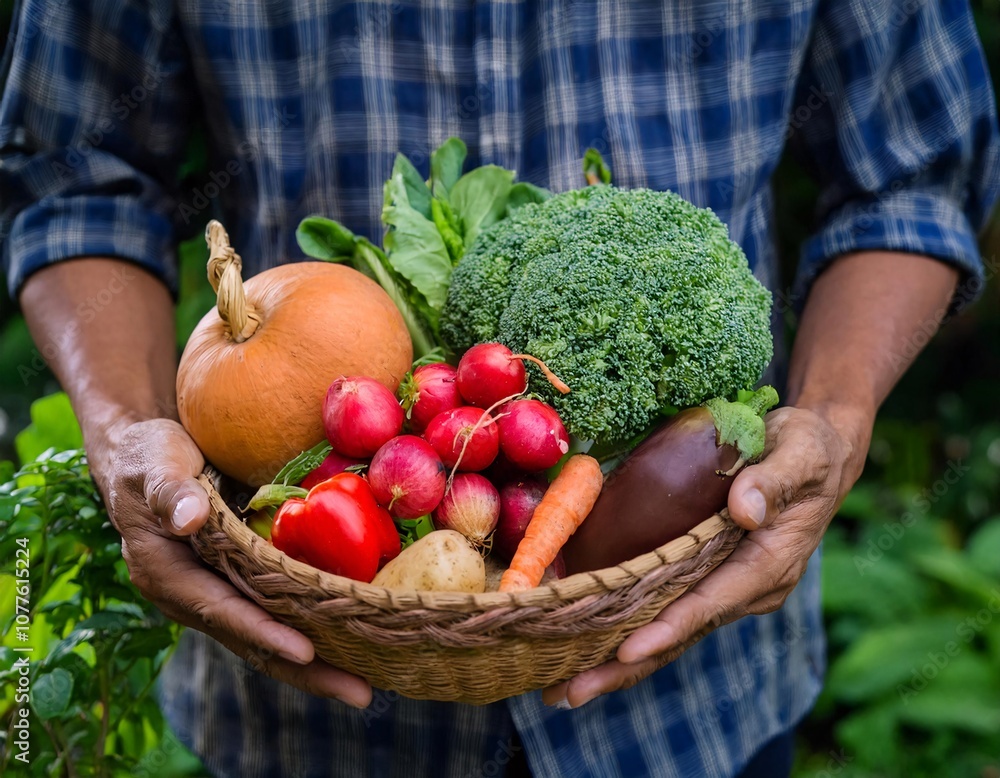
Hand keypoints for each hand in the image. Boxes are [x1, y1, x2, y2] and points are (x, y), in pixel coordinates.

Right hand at [103, 419, 371, 705]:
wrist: (147, 454)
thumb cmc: (149, 456)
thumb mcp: (154, 465)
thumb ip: (170, 492)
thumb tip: (188, 520)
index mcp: (168, 575)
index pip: (222, 611)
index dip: (263, 632)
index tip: (306, 651)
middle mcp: (195, 595)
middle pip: (254, 641)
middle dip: (306, 670)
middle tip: (360, 693)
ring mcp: (220, 591)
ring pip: (271, 636)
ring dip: (316, 664)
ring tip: (365, 686)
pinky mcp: (241, 581)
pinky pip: (279, 612)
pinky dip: (313, 628)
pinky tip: (353, 641)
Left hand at [542, 404, 869, 707]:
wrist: (815, 458)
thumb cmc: (807, 452)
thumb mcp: (801, 454)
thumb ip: (773, 480)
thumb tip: (744, 509)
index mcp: (768, 565)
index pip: (710, 602)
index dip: (668, 627)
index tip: (626, 649)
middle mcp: (746, 588)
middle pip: (679, 634)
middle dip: (625, 665)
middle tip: (568, 692)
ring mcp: (726, 587)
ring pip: (668, 632)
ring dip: (617, 661)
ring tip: (563, 688)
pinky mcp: (708, 577)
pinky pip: (666, 611)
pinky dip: (627, 630)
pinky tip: (585, 645)